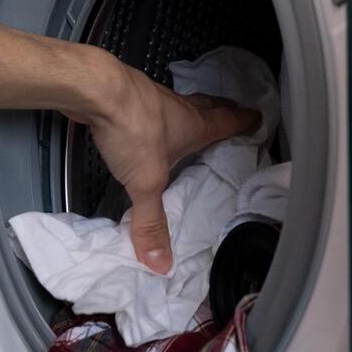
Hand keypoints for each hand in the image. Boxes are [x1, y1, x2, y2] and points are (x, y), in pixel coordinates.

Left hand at [77, 51, 259, 272]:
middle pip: (207, 106)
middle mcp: (177, 107)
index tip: (257, 119)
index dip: (245, 121)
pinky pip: (144, 103)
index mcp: (194, 126)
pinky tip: (140, 121)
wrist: (94, 89)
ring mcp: (150, 97)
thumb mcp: (146, 183)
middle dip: (221, 110)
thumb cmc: (131, 128)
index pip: (229, 121)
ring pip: (177, 103)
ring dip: (185, 110)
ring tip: (186, 120)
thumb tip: (161, 261)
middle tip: (230, 112)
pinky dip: (149, 111)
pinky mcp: (123, 95)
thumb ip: (151, 222)